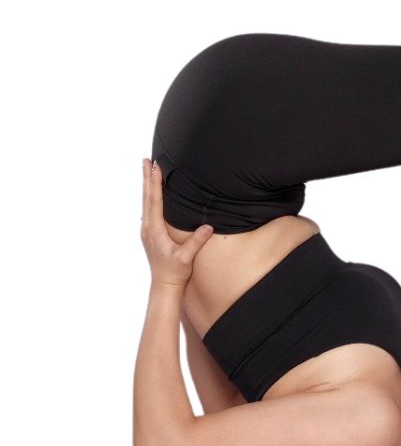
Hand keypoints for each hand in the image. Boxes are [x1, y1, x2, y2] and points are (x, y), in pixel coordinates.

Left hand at [140, 158, 214, 287]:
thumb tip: (208, 226)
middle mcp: (148, 227)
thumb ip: (196, 241)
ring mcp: (147, 230)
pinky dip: (149, 196)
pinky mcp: (150, 232)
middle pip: (147, 197)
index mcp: (155, 230)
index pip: (155, 201)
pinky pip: (148, 209)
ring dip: (147, 185)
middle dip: (147, 178)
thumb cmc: (175, 271)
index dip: (155, 184)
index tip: (156, 168)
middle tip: (145, 160)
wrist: (163, 285)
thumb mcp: (186, 257)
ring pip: (146, 202)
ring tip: (147, 170)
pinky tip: (152, 192)